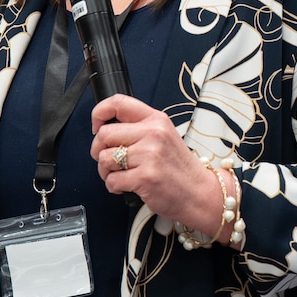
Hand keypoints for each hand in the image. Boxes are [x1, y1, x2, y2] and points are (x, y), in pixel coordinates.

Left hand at [89, 95, 222, 232]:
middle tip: (107, 160)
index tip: (97, 126)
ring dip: (106, 171)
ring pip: (104, 158)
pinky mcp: (145, 177)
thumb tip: (105, 128)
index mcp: (156, 120)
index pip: (118, 103)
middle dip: (98, 150)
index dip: (99, 113)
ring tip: (120, 175)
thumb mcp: (164, 136)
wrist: (199, 193)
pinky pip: (112, 180)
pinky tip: (125, 186)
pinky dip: (113, 186)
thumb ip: (139, 128)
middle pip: (104, 134)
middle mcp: (153, 134)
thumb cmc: (179, 168)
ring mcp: (149, 155)